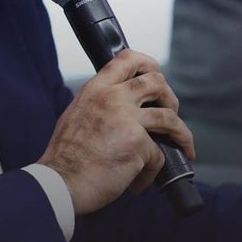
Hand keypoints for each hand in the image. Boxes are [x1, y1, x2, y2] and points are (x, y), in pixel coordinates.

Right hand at [38, 50, 195, 215]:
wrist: (60, 182)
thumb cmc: (64, 158)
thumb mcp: (75, 116)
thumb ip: (98, 106)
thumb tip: (121, 112)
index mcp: (95, 89)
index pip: (127, 59)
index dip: (149, 64)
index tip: (156, 76)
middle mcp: (111, 97)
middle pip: (157, 82)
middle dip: (170, 98)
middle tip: (170, 114)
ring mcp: (127, 119)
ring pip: (170, 118)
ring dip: (181, 134)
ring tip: (181, 147)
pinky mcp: (138, 143)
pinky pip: (159, 156)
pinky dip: (152, 172)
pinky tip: (139, 182)